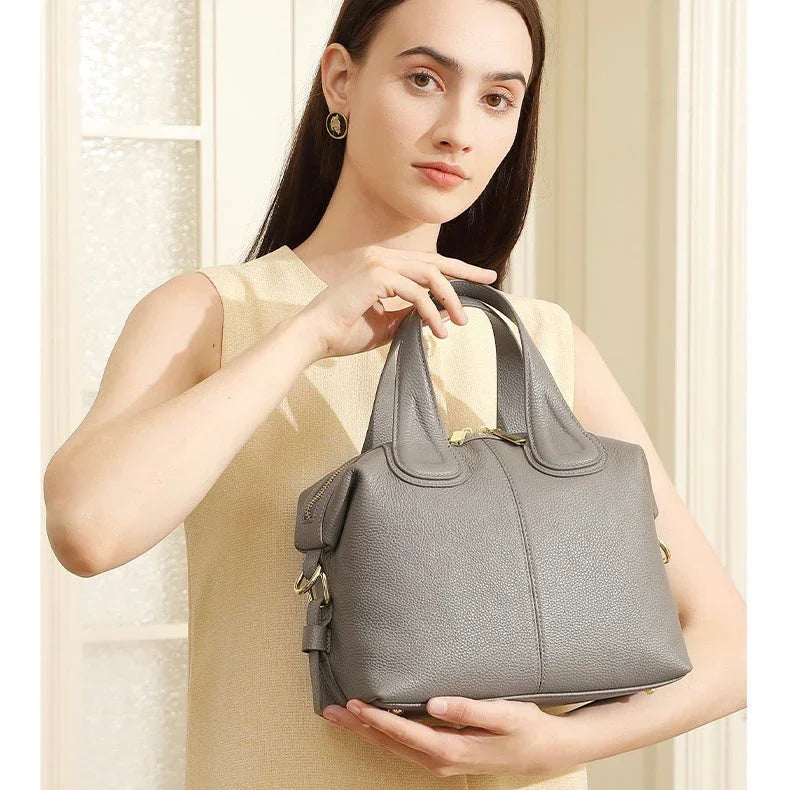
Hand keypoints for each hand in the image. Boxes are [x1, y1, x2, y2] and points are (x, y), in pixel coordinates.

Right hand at [298, 245, 497, 361]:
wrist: (313, 337)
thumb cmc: (344, 332)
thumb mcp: (387, 322)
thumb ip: (410, 313)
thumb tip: (439, 314)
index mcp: (381, 263)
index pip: (426, 262)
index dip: (456, 270)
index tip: (480, 277)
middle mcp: (380, 256)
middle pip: (434, 261)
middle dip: (465, 273)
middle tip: (489, 282)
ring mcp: (377, 262)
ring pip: (429, 274)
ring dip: (449, 299)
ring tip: (460, 321)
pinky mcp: (375, 275)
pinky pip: (415, 292)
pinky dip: (431, 311)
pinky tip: (436, 329)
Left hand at [321, 696, 570, 778]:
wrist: (546, 751)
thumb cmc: (525, 729)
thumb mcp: (504, 715)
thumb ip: (470, 709)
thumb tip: (435, 704)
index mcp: (451, 750)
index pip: (405, 734)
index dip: (377, 720)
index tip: (355, 704)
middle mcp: (441, 761)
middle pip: (391, 745)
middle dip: (359, 728)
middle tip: (330, 711)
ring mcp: (441, 762)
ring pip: (394, 748)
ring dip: (367, 733)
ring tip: (341, 717)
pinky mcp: (444, 756)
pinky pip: (405, 748)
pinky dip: (384, 736)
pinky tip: (373, 725)